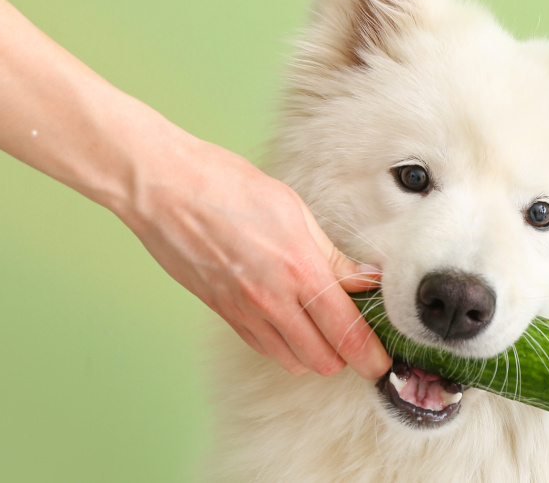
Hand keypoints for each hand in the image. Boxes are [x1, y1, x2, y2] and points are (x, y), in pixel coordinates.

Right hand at [117, 137, 391, 378]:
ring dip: (313, 354)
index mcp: (299, 270)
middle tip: (355, 338)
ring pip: (293, 360)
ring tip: (321, 330)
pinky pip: (262, 347)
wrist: (165, 191)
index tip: (383, 360)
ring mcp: (245, 311)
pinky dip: (282, 346)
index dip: (371, 356)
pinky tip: (287, 322)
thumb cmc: (227, 188)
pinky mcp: (223, 313)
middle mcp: (273, 300)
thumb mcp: (293, 211)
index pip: (347, 333)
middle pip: (323, 360)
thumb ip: (331, 255)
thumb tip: (364, 279)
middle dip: (346, 357)